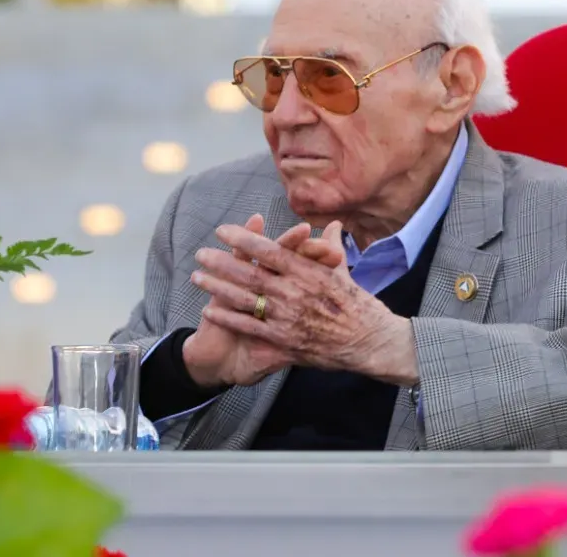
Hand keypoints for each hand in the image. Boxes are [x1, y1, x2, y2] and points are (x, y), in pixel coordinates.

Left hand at [191, 222, 418, 386]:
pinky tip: (209, 310)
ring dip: (218, 288)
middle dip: (222, 262)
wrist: (369, 341)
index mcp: (309, 272)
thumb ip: (332, 248)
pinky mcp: (283, 339)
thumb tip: (333, 225)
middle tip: (201, 252)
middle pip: (250, 274)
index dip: (244, 240)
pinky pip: (249, 327)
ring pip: (244, 299)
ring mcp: (287, 317)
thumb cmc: (359, 305)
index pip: (270, 251)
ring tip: (197, 277)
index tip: (223, 231)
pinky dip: (228, 318)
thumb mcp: (344, 272)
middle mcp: (295, 292)